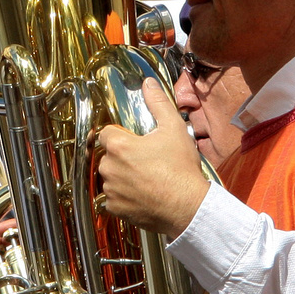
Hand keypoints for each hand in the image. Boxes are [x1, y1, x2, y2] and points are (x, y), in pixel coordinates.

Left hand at [98, 79, 209, 237]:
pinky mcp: (116, 208)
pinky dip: (125, 197)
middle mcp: (109, 168)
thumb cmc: (180, 169)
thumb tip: (148, 84)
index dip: (121, 135)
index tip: (135, 141)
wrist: (188, 206)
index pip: (106, 133)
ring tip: (147, 178)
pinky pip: (114, 199)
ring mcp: (111, 190)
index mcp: (119, 146)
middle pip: (108, 156)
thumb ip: (158, 103)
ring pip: (111, 177)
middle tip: (146, 160)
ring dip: (123, 176)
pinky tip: (144, 194)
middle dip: (122, 157)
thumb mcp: (173, 128)